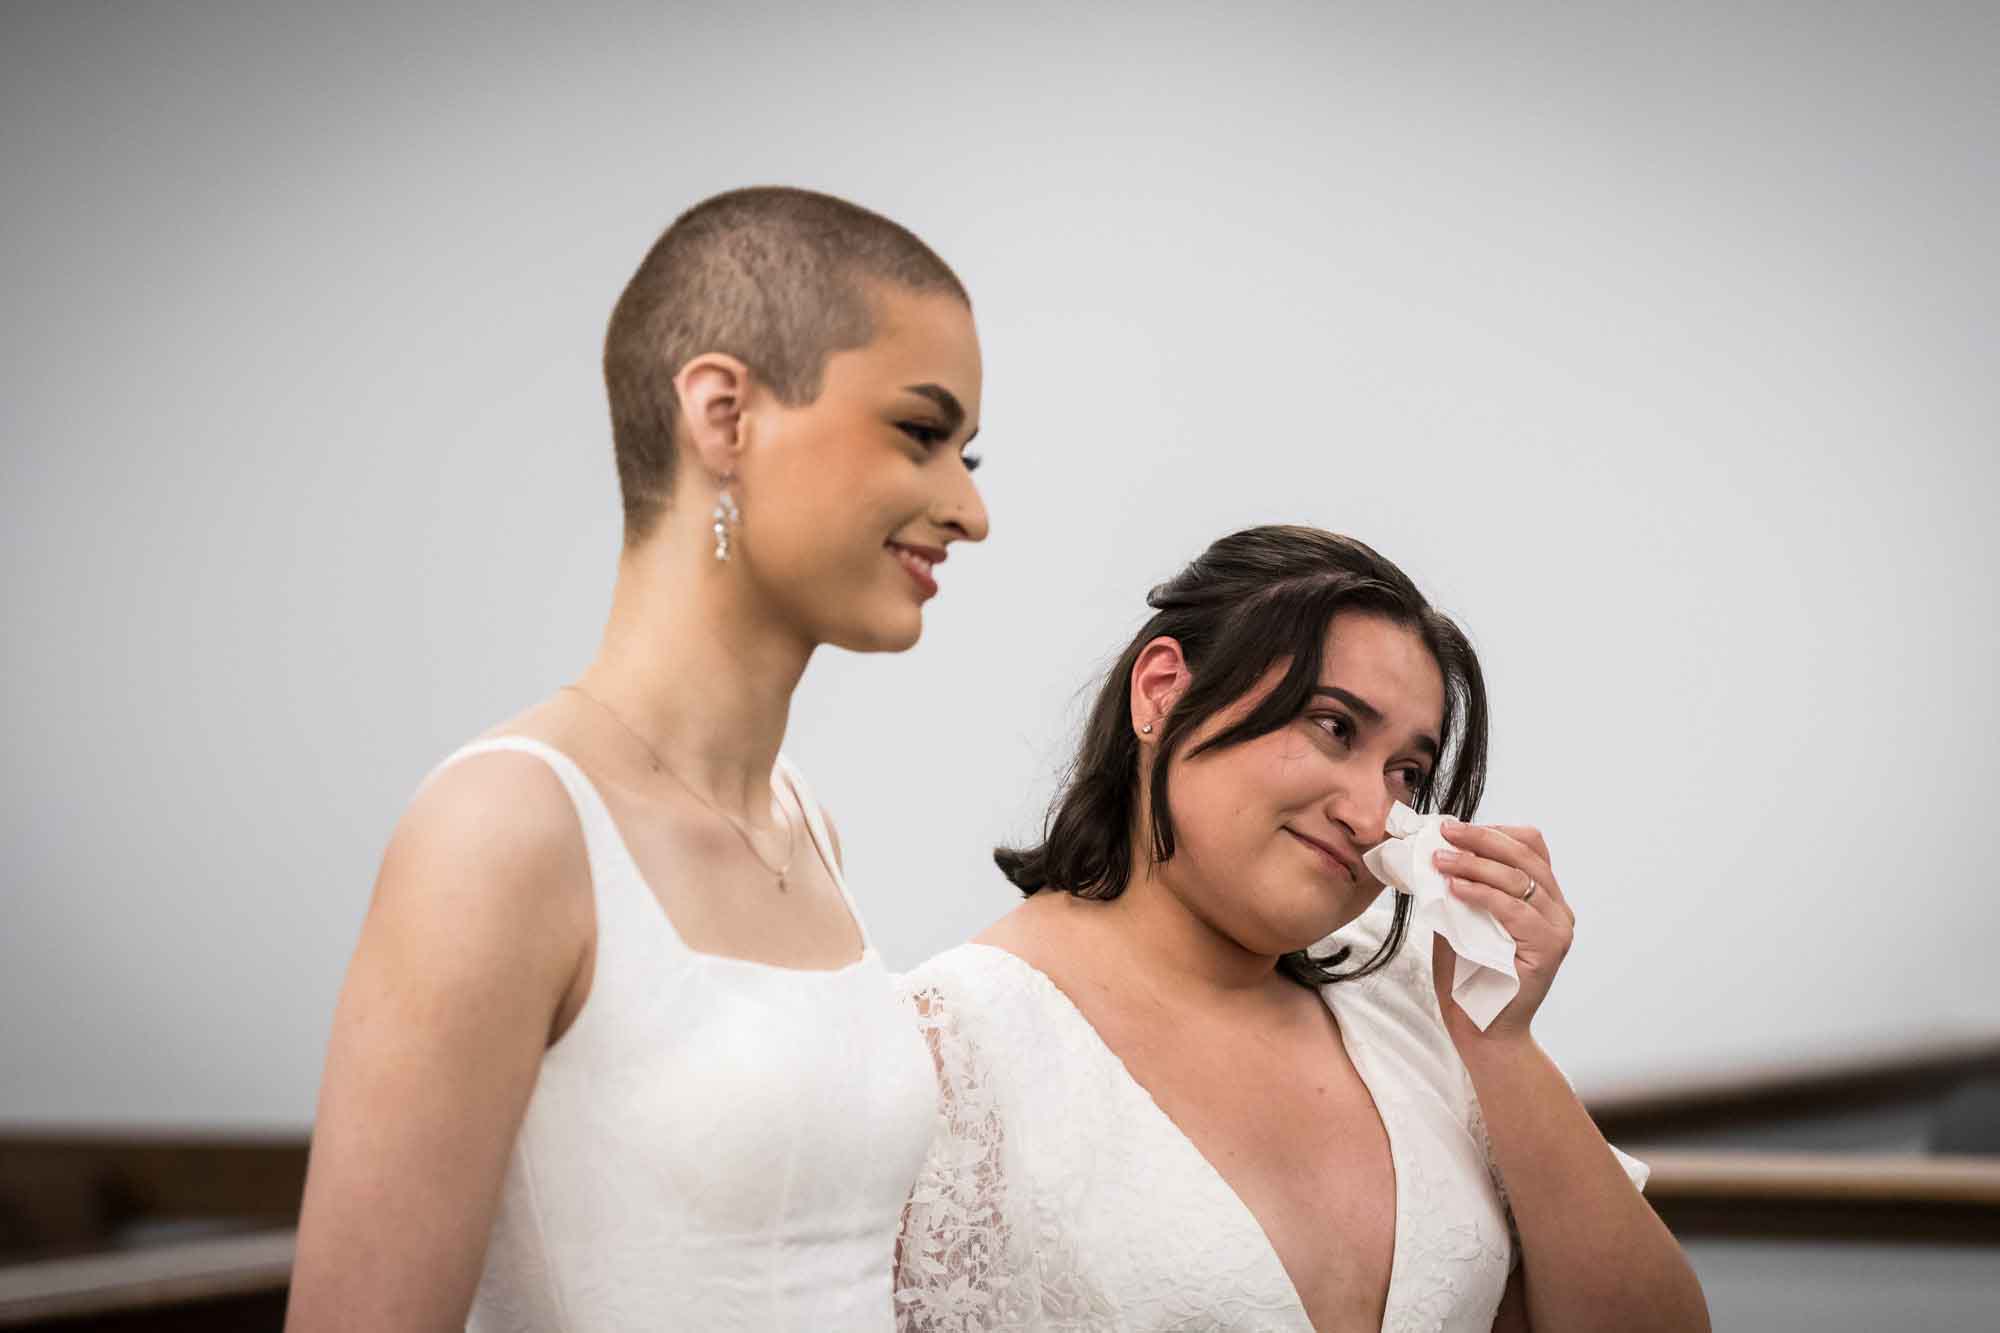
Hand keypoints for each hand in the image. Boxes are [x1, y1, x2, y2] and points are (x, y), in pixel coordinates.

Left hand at [1429, 822, 1574, 1046]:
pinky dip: (1482, 894)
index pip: (1530, 846)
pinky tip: (1455, 889)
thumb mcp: (1461, 920)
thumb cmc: (1469, 978)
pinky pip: (1514, 910)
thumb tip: (1436, 852)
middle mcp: (1558, 910)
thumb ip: (1460, 889)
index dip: (1493, 831)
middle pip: (1526, 854)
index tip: (1454, 828)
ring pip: (1519, 878)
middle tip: (1445, 832)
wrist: (1481, 1030)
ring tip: (1440, 860)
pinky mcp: (1548, 949)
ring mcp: (1557, 929)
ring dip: (1475, 864)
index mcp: (1543, 898)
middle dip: (1481, 838)